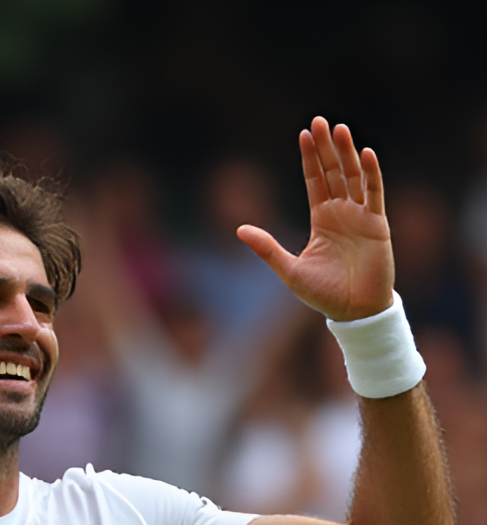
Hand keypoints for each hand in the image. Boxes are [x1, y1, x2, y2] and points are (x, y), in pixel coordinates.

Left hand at [237, 117, 392, 321]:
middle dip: (327, 147)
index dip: (310, 158)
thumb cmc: (323, 294)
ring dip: (347, 153)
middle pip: (334, 172)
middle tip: (320, 121)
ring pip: (354, 177)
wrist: (353, 311)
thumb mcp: (289, 269)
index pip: (315, 181)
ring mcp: (361, 217)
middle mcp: (342, 213)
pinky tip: (365, 154)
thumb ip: (267, 248)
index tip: (304, 134)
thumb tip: (238, 229)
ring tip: (340, 130)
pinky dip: (371, 174)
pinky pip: (374, 194)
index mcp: (322, 220)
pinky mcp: (377, 225)